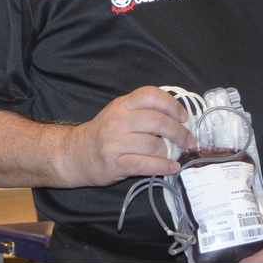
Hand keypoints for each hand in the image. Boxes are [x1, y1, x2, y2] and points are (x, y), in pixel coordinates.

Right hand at [62, 86, 193, 186]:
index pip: (152, 95)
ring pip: (154, 145)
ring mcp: (114, 143)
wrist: (75, 154)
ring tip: (175, 154)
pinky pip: (146, 165)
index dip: (172, 105)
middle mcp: (117, 120)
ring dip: (171, 152)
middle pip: (158, 122)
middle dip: (179, 132)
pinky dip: (163, 166)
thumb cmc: (103, 134)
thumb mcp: (119, 113)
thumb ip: (143, 111)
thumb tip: (178, 119)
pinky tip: (171, 167)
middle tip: (188, 140)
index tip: (183, 117)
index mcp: (122, 104)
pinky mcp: (115, 164)